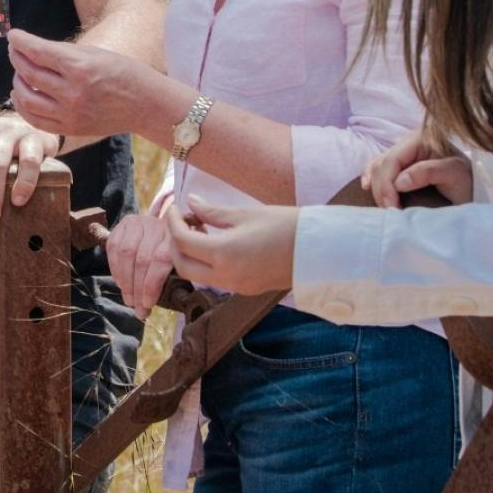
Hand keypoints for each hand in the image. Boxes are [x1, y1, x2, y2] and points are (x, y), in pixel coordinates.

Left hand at [5, 28, 157, 138]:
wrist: (146, 104)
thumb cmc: (123, 72)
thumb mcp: (95, 53)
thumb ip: (63, 53)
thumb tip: (32, 49)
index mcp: (80, 67)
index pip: (38, 52)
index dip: (20, 41)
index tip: (12, 35)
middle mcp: (73, 92)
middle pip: (29, 73)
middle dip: (16, 58)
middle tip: (15, 50)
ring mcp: (70, 114)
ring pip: (26, 98)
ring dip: (16, 82)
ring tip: (18, 73)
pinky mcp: (70, 129)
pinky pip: (35, 120)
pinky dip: (23, 106)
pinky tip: (22, 95)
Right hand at [105, 212, 172, 318]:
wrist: (169, 227)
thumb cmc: (175, 254)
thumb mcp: (180, 263)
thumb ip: (173, 279)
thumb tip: (153, 305)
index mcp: (176, 236)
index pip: (160, 261)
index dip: (151, 285)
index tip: (148, 304)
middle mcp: (158, 225)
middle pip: (142, 259)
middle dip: (136, 288)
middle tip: (136, 307)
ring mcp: (140, 221)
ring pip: (125, 253)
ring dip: (124, 280)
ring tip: (127, 298)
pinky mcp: (125, 222)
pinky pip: (113, 246)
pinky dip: (114, 267)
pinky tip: (120, 282)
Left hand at [165, 196, 296, 295]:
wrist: (319, 249)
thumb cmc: (285, 225)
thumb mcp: (245, 214)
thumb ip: (213, 212)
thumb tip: (191, 203)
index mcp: (223, 254)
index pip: (182, 241)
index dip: (172, 222)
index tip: (175, 207)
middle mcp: (226, 276)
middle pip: (182, 265)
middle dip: (175, 242)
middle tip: (181, 220)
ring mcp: (236, 286)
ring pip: (197, 274)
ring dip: (189, 253)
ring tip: (199, 228)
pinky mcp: (246, 289)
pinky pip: (215, 278)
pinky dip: (206, 262)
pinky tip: (215, 242)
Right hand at [361, 127, 472, 208]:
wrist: (475, 189)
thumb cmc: (468, 181)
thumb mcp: (455, 175)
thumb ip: (429, 172)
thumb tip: (399, 181)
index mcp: (421, 138)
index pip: (393, 159)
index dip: (387, 183)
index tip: (392, 206)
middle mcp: (408, 141)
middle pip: (381, 163)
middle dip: (381, 188)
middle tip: (390, 211)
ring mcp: (402, 152)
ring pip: (376, 166)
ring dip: (376, 187)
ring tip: (386, 206)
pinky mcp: (400, 163)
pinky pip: (376, 167)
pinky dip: (371, 178)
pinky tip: (367, 188)